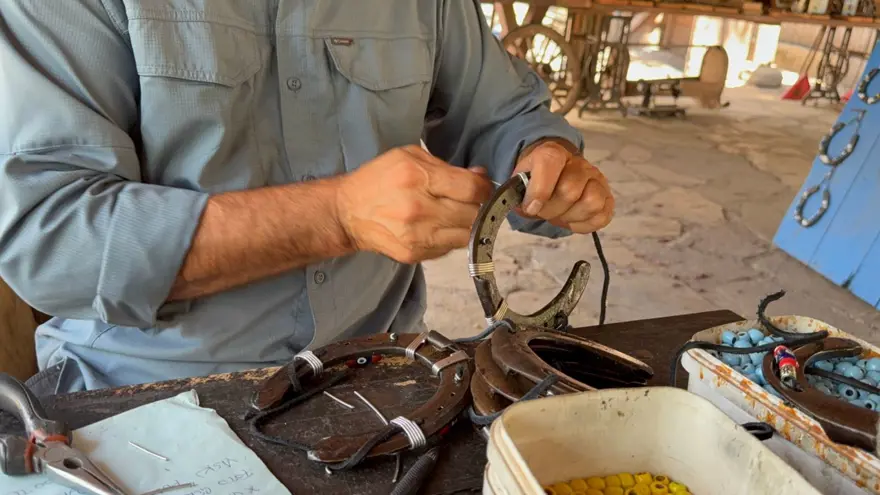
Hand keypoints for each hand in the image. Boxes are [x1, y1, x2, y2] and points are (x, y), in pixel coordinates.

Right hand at [335, 145, 492, 263]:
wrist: (347, 212)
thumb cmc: (379, 179)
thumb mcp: (409, 157)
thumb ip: (446, 166)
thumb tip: (480, 176)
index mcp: (417, 178)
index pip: (470, 189)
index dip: (484, 188)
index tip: (483, 187)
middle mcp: (418, 209)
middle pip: (472, 214)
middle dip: (477, 206)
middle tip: (471, 201)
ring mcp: (416, 236)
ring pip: (465, 235)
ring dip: (467, 224)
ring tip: (456, 215)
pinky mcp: (414, 255)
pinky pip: (449, 249)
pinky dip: (450, 238)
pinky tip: (439, 227)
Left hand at [513, 139, 613, 232]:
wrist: (556, 175)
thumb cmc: (536, 180)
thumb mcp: (521, 181)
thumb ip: (518, 192)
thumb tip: (527, 207)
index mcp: (554, 153)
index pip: (550, 163)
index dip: (539, 189)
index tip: (531, 207)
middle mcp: (580, 164)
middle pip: (570, 190)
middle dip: (551, 209)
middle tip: (542, 212)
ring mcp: (597, 180)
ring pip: (591, 202)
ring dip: (570, 216)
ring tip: (559, 215)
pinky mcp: (607, 198)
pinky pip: (602, 217)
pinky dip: (583, 225)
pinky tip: (571, 219)